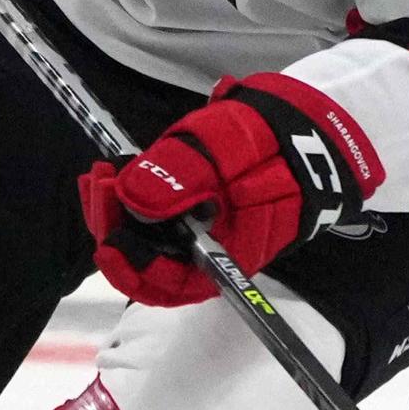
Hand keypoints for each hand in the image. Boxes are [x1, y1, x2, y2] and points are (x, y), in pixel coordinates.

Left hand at [75, 79, 377, 306]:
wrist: (308, 126)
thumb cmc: (275, 140)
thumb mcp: (228, 147)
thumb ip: (184, 173)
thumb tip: (133, 197)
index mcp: (224, 254)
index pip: (166, 283)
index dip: (130, 264)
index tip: (109, 231)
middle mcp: (209, 253)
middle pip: (147, 265)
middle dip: (115, 230)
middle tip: (99, 184)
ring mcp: (200, 233)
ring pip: (147, 240)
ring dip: (116, 213)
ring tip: (102, 176)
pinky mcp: (193, 212)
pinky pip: (154, 219)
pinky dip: (130, 198)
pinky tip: (115, 174)